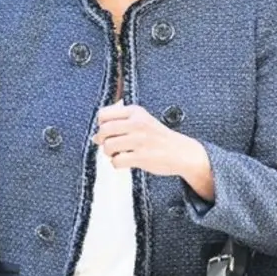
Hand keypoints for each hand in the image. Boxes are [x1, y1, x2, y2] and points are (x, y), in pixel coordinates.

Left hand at [92, 103, 213, 198]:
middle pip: (103, 130)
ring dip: (109, 153)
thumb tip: (94, 138)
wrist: (182, 152)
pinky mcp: (142, 157)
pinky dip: (117, 164)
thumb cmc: (159, 137)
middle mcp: (137, 123)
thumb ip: (119, 125)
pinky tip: (126, 162)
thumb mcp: (142, 121)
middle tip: (111, 145)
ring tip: (119, 154)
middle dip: (102, 140)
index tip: (109, 132)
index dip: (101, 125)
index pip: (103, 114)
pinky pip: (116, 161)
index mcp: (136, 112)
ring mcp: (140, 140)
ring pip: (107, 146)